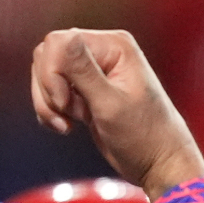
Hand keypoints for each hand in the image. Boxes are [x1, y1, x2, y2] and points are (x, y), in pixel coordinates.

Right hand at [28, 29, 203, 197]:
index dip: (52, 73)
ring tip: (69, 124)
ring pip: (46, 74)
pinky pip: (51, 90)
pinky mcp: (85, 90)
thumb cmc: (145, 137)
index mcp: (114, 45)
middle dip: (49, 90)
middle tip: (68, 115)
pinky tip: (68, 126)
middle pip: (47, 56)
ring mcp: (93, 70)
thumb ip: (83, 70)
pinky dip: (51, 110)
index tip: (65, 102)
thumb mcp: (111, 104)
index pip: (58, 42)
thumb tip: (60, 38)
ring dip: (49, 103)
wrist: (157, 164)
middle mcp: (103, 51)